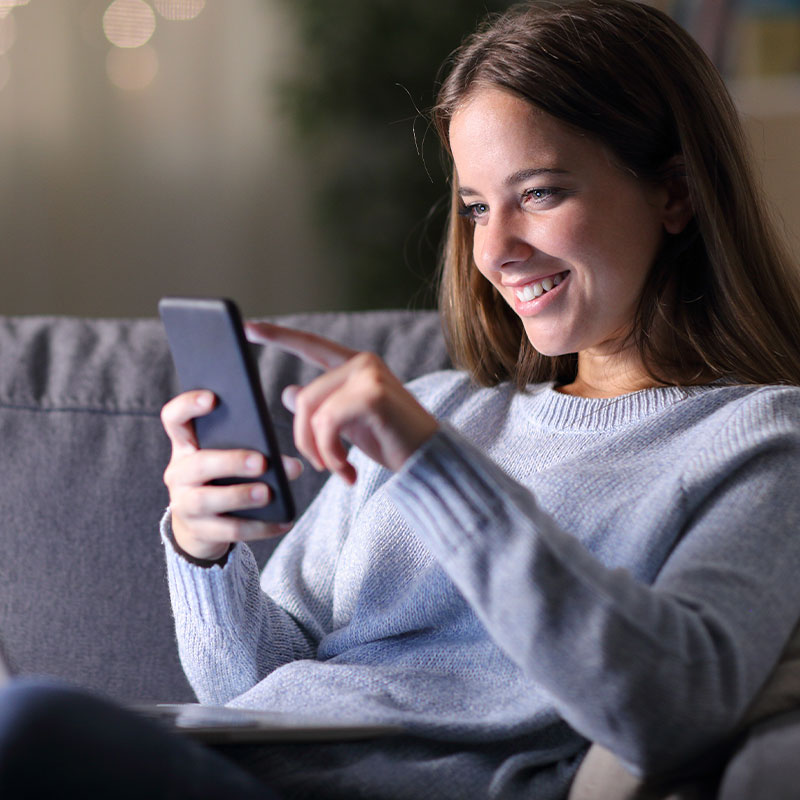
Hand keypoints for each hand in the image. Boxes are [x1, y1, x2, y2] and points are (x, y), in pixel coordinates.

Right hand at [161, 390, 302, 561]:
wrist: (199, 527)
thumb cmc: (222, 479)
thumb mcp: (227, 458)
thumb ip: (253, 449)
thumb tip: (292, 465)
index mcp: (186, 446)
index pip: (174, 419)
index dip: (188, 405)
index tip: (213, 398)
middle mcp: (179, 473)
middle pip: (199, 464)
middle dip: (231, 461)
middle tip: (262, 462)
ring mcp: (185, 504)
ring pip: (207, 500)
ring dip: (240, 496)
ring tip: (268, 493)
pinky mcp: (200, 531)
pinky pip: (229, 530)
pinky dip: (260, 527)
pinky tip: (284, 522)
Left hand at [246, 321, 438, 484]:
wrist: (430, 462)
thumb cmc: (393, 443)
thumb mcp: (349, 424)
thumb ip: (321, 406)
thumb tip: (286, 392)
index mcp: (356, 365)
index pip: (310, 345)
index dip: (278, 336)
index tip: (247, 328)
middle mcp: (362, 362)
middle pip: (304, 397)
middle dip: (303, 439)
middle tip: (320, 466)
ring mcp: (367, 375)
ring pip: (312, 412)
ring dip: (319, 450)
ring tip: (338, 470)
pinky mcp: (370, 394)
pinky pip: (327, 425)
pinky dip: (331, 455)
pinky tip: (348, 471)